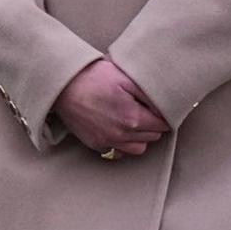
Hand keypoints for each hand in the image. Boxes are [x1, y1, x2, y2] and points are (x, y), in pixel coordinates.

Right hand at [52, 58, 169, 157]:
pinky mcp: (95, 144)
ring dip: (142, 137)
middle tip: (150, 110)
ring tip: (137, 121)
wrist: (64, 85)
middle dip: (155, 125)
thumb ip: (149, 93)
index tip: (162, 107)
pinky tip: (121, 129)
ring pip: (137, 149)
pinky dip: (124, 144)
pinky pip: (118, 152)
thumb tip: (165, 105)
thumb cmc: (95, 77)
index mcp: (132, 118)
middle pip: (152, 137)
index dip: (166, 115)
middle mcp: (121, 135)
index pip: (162, 125)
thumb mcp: (126, 78)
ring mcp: (107, 142)